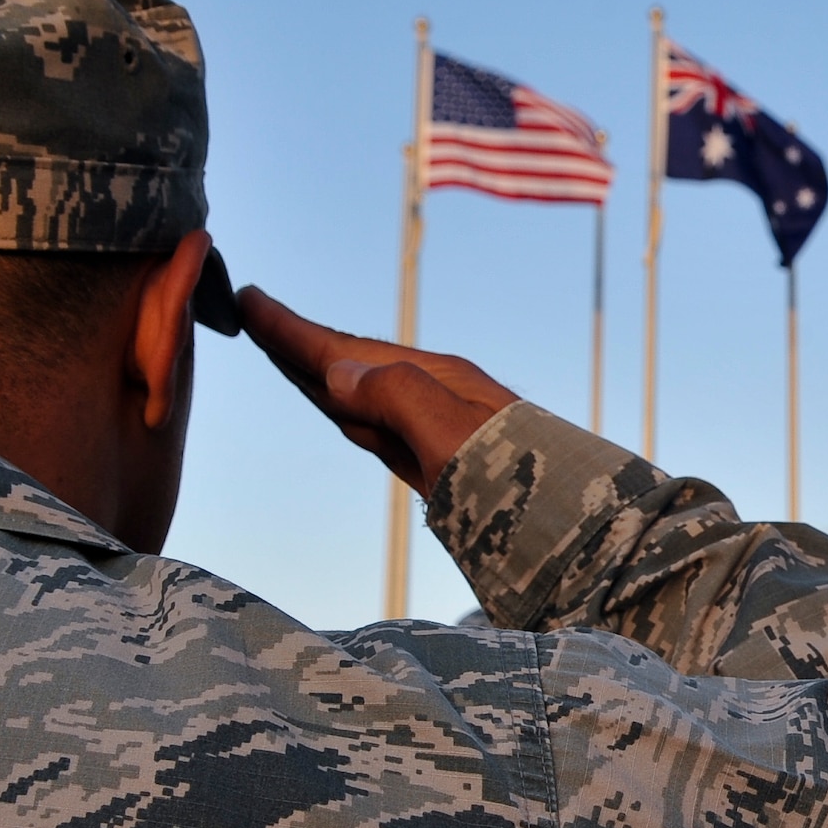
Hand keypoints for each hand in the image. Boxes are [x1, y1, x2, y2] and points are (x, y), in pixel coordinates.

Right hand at [238, 287, 517, 494]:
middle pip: (348, 364)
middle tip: (253, 314)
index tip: (249, 299)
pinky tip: (342, 409)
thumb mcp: (453, 430)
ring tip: (283, 352)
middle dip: (299, 342)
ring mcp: (438, 431)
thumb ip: (395, 394)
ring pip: (361, 396)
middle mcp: (433, 396)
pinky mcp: (443, 468)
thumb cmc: (522, 479)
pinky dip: (350, 412)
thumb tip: (335, 371)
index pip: (347, 349)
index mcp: (433, 378)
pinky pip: (382, 429)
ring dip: (319, 373)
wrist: (577, 528)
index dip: (294, 329)